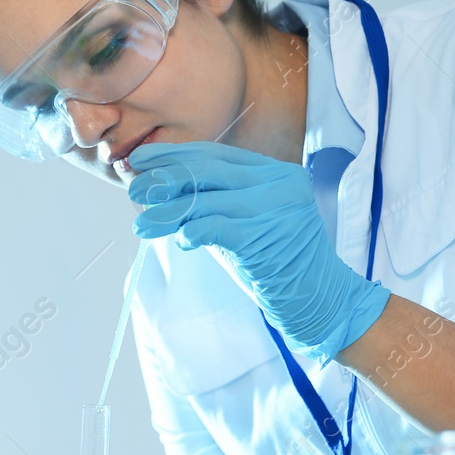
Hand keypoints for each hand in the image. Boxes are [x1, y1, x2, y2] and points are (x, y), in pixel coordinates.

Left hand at [128, 141, 389, 362]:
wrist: (321, 300)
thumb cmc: (278, 264)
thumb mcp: (249, 222)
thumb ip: (216, 202)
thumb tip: (161, 190)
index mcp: (275, 172)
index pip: (215, 155)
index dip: (175, 155)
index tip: (142, 159)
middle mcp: (278, 183)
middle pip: (207, 171)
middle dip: (164, 178)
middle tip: (134, 188)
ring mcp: (275, 208)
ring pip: (204, 201)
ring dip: (166, 213)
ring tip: (140, 224)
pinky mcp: (265, 238)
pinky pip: (215, 227)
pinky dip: (192, 232)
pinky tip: (180, 240)